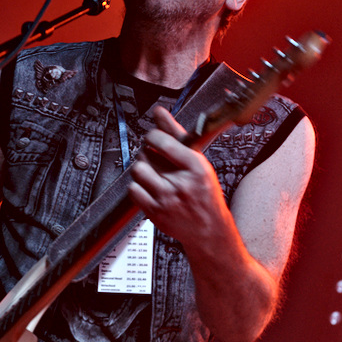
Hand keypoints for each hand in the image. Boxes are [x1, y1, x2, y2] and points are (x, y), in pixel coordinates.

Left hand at [127, 106, 234, 252]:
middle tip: (155, 159)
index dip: (152, 136)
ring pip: (137, 171)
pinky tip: (149, 187)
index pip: (162, 141)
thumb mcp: (198, 161)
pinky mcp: (155, 212)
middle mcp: (181, 183)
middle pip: (146, 155)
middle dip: (147, 153)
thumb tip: (159, 112)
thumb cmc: (204, 193)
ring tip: (152, 173)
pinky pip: (133, 189)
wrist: (208, 229)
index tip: (153, 138)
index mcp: (196, 167)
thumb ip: (176, 134)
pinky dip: (137, 186)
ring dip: (141, 168)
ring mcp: (167, 199)